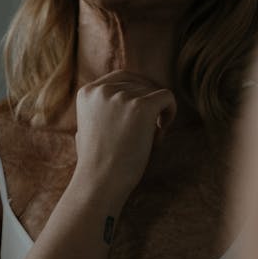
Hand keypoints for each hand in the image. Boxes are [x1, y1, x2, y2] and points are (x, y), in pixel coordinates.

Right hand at [73, 70, 176, 195]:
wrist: (101, 181)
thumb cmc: (96, 162)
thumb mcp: (87, 127)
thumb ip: (100, 109)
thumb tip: (121, 99)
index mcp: (88, 91)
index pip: (123, 77)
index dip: (138, 93)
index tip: (141, 115)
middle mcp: (103, 89)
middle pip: (141, 85)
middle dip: (147, 106)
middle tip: (144, 133)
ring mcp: (122, 96)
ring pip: (154, 92)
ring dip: (156, 115)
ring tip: (147, 140)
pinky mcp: (142, 106)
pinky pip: (168, 97)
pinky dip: (170, 112)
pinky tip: (162, 130)